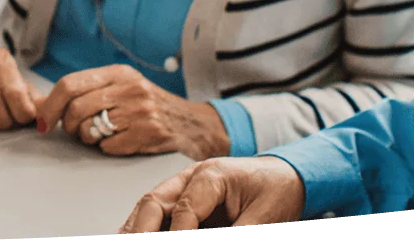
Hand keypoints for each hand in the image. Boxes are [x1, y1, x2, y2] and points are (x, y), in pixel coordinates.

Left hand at [35, 64, 230, 160]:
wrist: (191, 124)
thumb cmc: (147, 106)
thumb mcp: (124, 86)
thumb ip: (90, 90)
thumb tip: (42, 106)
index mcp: (119, 72)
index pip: (70, 84)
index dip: (49, 105)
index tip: (42, 121)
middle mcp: (129, 88)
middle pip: (75, 108)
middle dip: (66, 126)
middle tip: (72, 132)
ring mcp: (138, 111)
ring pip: (88, 130)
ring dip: (87, 138)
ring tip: (100, 135)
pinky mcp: (145, 134)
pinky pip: (107, 147)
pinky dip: (107, 149)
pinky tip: (121, 142)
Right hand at [119, 156, 305, 231]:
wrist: (286, 177)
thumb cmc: (277, 189)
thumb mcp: (267, 216)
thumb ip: (241, 232)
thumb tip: (213, 238)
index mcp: (214, 174)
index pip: (186, 208)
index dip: (181, 234)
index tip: (180, 243)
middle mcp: (193, 177)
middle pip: (154, 201)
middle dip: (141, 230)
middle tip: (133, 241)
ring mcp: (185, 187)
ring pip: (149, 207)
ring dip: (136, 229)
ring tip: (126, 239)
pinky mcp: (184, 200)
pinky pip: (158, 214)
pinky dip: (144, 228)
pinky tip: (134, 235)